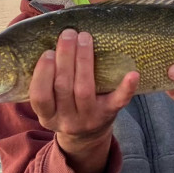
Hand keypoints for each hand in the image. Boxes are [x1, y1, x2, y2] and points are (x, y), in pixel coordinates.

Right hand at [29, 29, 138, 172]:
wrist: (87, 138)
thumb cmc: (65, 109)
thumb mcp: (50, 105)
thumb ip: (47, 83)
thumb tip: (50, 43)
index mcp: (48, 116)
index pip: (41, 96)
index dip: (42, 73)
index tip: (48, 52)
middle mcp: (67, 120)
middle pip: (63, 87)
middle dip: (65, 57)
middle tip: (68, 34)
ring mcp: (90, 118)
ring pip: (85, 89)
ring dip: (84, 61)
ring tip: (84, 39)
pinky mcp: (110, 114)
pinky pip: (118, 101)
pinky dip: (126, 88)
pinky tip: (132, 73)